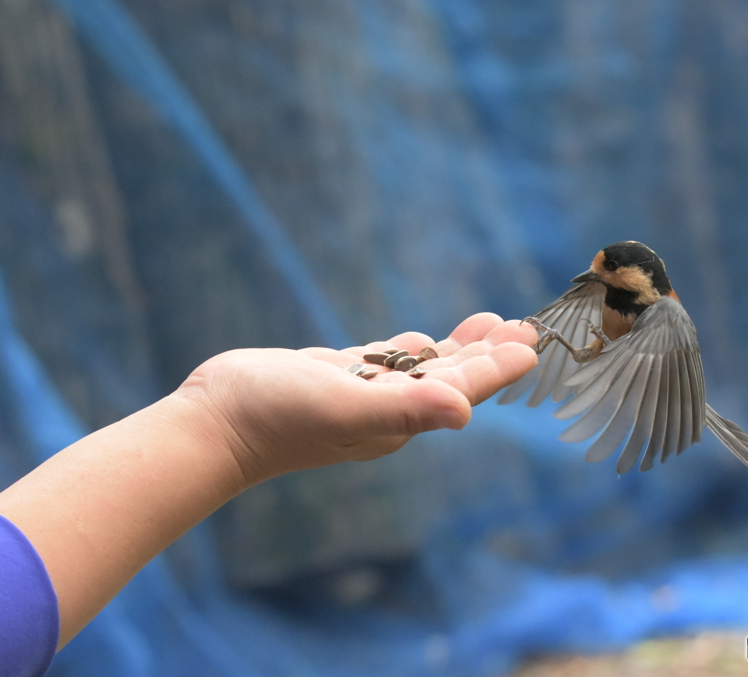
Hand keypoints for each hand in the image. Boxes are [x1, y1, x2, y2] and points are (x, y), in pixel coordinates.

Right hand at [174, 313, 537, 488]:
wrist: (215, 423)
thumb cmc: (279, 417)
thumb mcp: (347, 409)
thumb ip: (407, 410)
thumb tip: (467, 412)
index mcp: (399, 420)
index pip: (461, 390)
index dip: (498, 367)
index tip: (531, 344)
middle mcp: (386, 411)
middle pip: (450, 376)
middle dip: (487, 351)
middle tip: (523, 324)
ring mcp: (359, 395)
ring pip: (422, 368)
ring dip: (457, 347)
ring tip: (490, 324)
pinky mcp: (333, 379)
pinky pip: (386, 362)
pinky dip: (412, 349)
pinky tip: (426, 340)